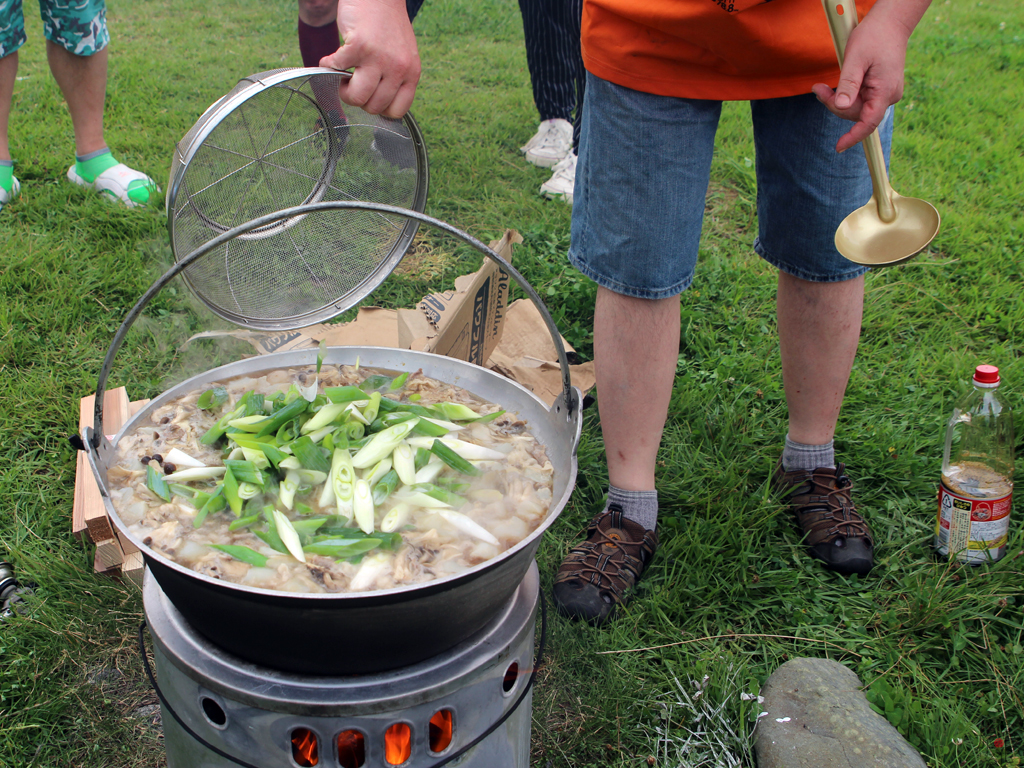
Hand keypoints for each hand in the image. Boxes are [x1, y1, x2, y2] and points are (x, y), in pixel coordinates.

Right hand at [319, 0, 420, 118]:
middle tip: (352, 84)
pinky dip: (327, 66)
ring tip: (342, 77)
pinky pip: (336, 70)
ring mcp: (379, 58)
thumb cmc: (387, 24)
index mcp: (411, 73)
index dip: (379, 109)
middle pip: (373, 107)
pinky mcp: (359, 47)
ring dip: (343, 90)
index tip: (370, 97)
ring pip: (357, 97)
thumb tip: (378, 103)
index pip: (397, 111)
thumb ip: (395, 77)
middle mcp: (398, 68)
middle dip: (358, 99)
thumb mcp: (403, 55)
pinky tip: (330, 59)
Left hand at [812, 0, 929, 151]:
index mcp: (885, 91)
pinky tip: (835, 85)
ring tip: (821, 87)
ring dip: (838, 100)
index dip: (853, 136)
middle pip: (856, 114)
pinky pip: (860, 100)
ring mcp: (885, 93)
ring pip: (856, 108)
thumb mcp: (856, 59)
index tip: (838, 147)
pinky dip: (846, 95)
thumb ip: (848, 83)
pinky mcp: (880, 90)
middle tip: (818, 89)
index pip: (869, 122)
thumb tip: (841, 106)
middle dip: (835, 105)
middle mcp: (889, 96)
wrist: (890, 23)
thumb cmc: (874, 37)